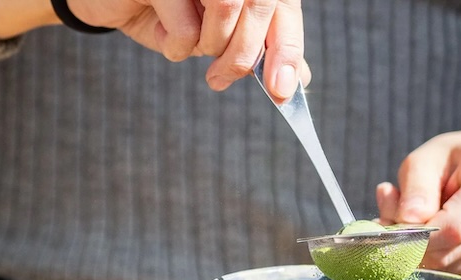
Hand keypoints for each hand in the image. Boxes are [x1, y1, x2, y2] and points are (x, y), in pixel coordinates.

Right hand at [0, 0, 307, 102]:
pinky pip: (186, 24)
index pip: (283, 7)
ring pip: (229, 6)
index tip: (280, 91)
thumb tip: (299, 79)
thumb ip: (257, 49)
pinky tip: (162, 31)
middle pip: (261, 5)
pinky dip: (177, 44)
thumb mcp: (213, 37)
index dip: (286, 50)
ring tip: (188, 47)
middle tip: (219, 78)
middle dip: (243, 55)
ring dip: (211, 45)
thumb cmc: (164, 13)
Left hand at [375, 130, 460, 279]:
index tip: (390, 232)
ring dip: (431, 258)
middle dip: (417, 248)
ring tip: (430, 229)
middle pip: (453, 254)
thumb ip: (414, 185)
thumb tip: (404, 223)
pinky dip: (450, 265)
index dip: (416, 237)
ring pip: (457, 272)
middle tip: (399, 229)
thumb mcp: (433, 155)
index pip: (455, 227)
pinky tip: (451, 242)